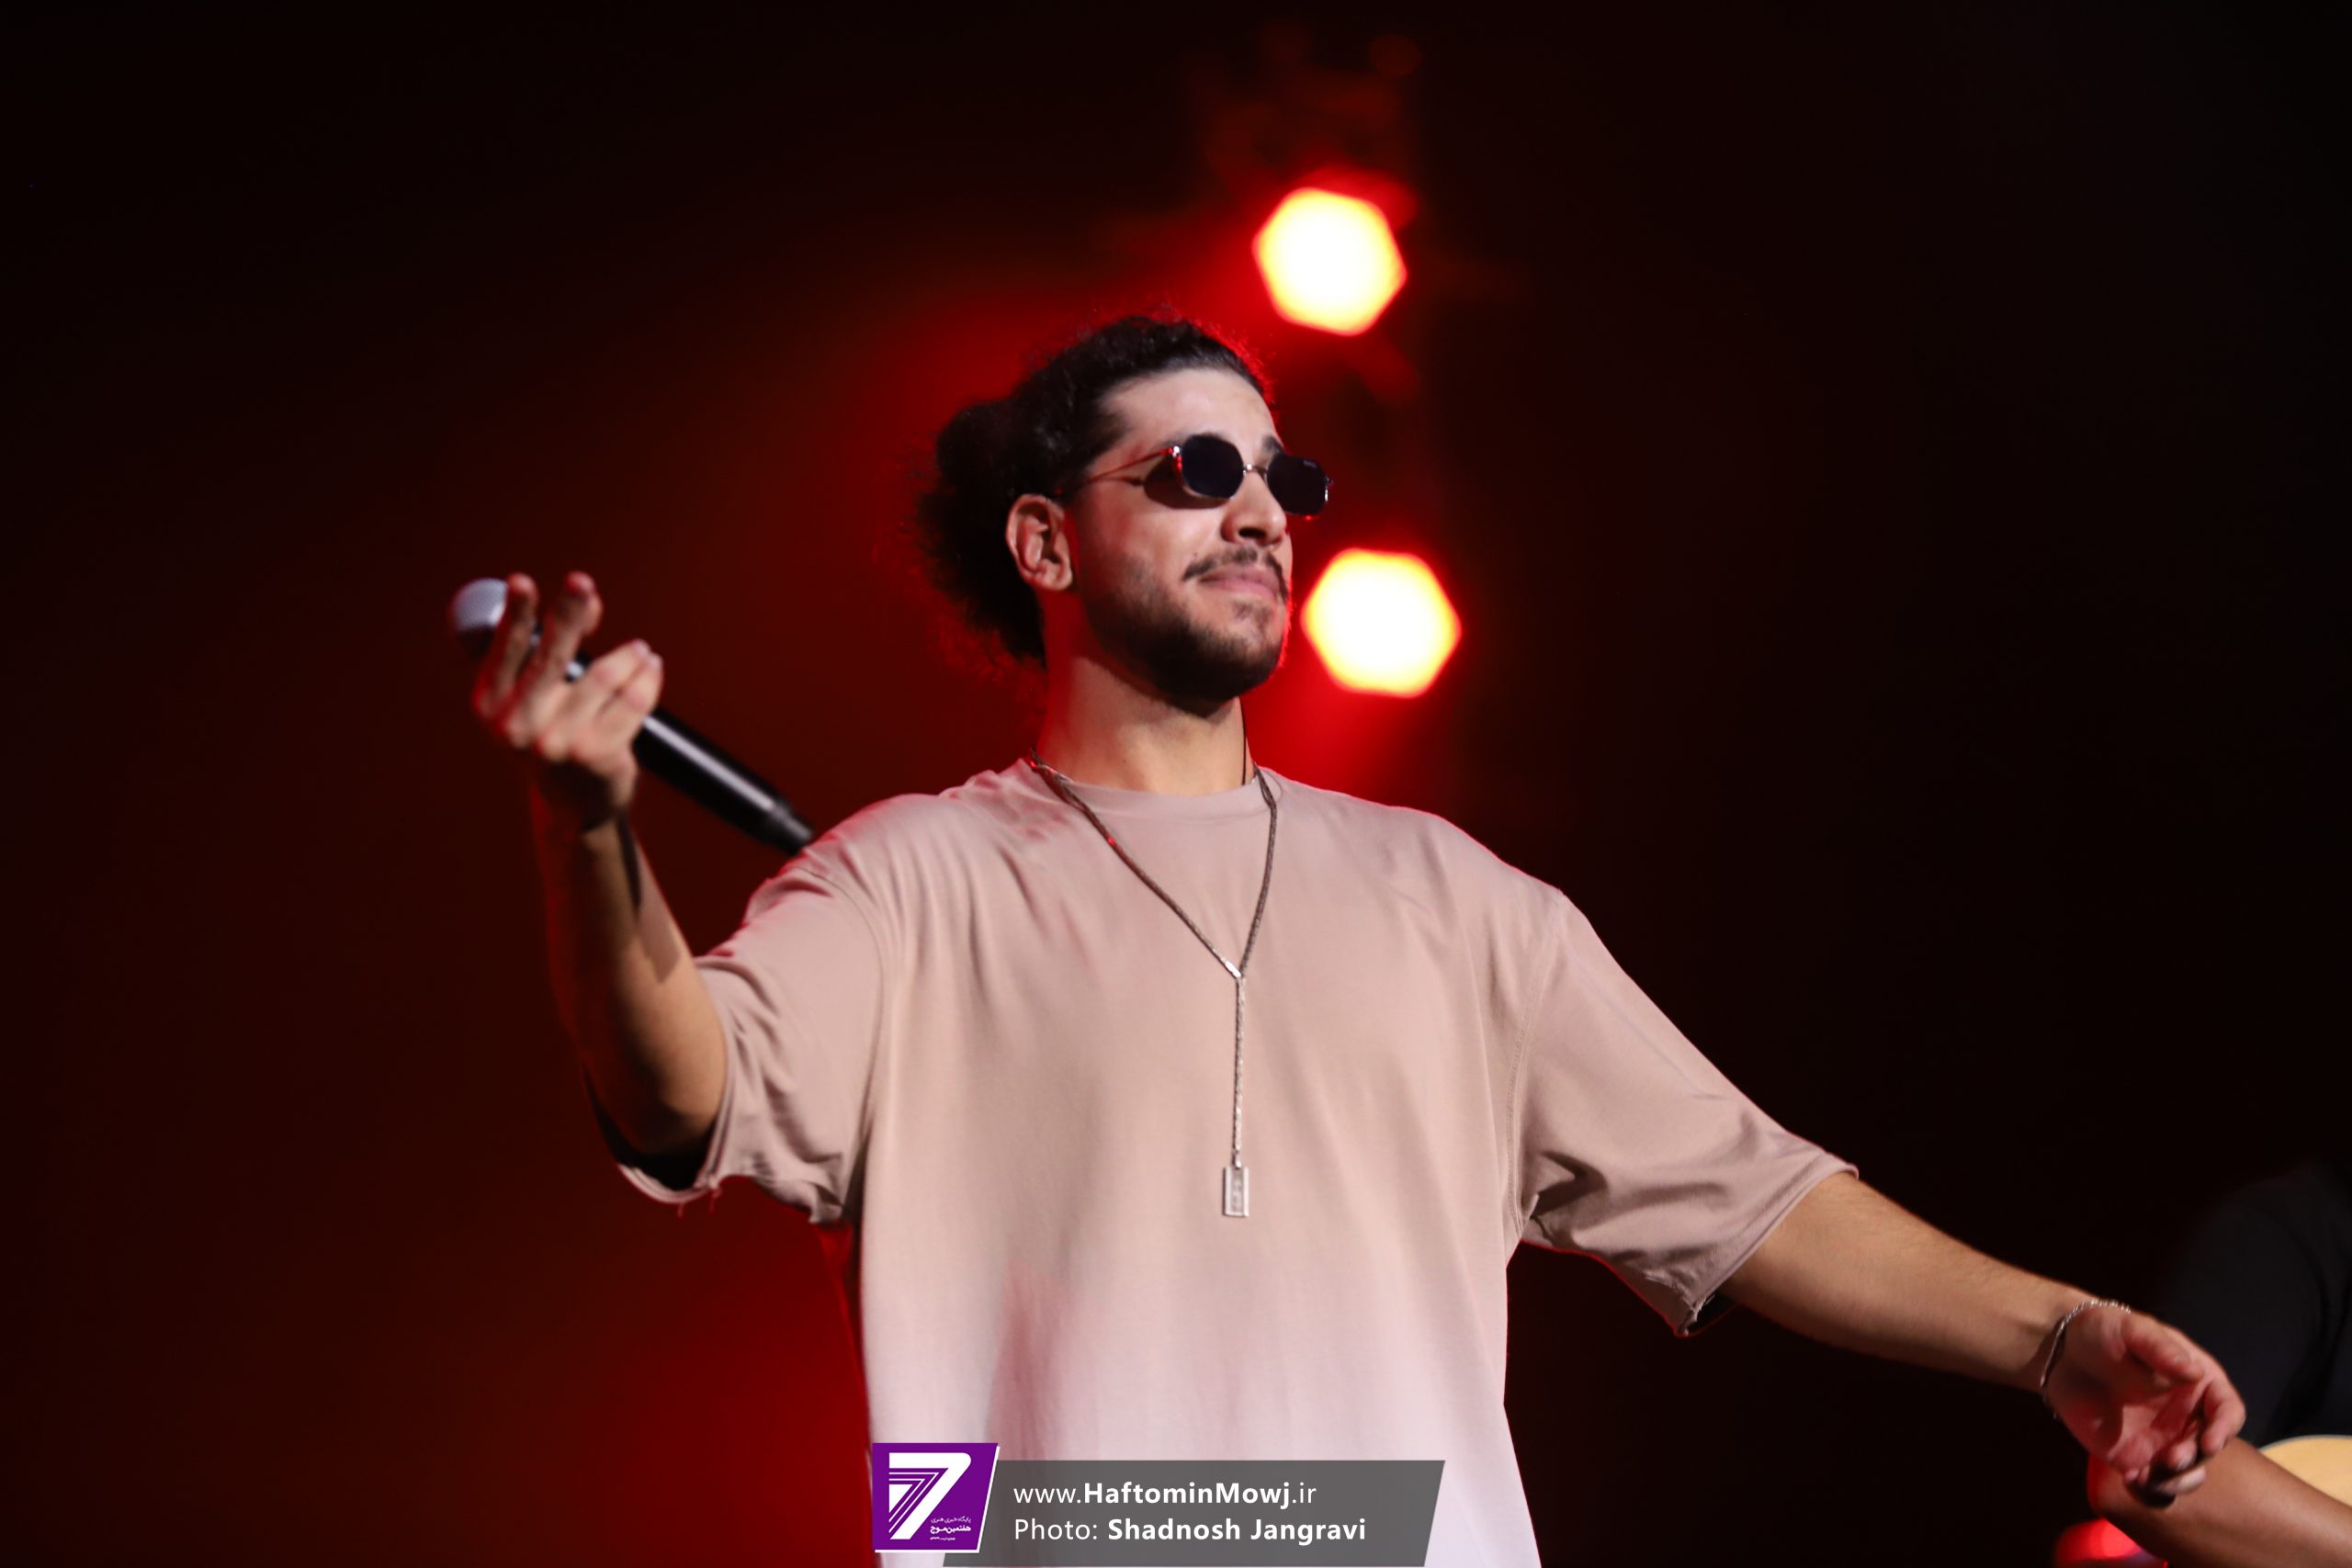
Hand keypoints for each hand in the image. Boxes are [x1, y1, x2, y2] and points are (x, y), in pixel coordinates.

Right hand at [470, 570, 665, 833]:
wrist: (574, 806)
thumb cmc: (552, 732)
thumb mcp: (536, 695)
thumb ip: (551, 644)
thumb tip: (587, 600)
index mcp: (490, 706)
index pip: (504, 651)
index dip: (515, 615)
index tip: (523, 581)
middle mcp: (517, 727)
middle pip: (551, 655)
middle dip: (568, 612)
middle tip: (581, 581)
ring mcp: (558, 743)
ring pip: (605, 675)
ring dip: (630, 655)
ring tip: (642, 651)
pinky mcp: (598, 756)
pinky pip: (634, 699)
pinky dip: (648, 677)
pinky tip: (651, 667)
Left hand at [2045, 1304, 2245, 1505]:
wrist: (2062, 1354)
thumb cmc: (2103, 1331)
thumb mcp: (2130, 1329)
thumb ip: (2160, 1348)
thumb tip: (2193, 1372)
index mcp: (2198, 1384)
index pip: (2228, 1410)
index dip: (2225, 1428)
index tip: (2210, 1442)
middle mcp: (2188, 1416)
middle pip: (2208, 1448)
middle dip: (2195, 1458)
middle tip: (2170, 1458)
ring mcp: (2164, 1440)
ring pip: (2186, 1472)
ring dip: (2176, 1481)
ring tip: (2148, 1476)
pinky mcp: (2136, 1457)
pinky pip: (2152, 1485)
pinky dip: (2148, 1491)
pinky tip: (2131, 1480)